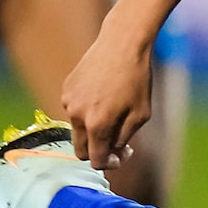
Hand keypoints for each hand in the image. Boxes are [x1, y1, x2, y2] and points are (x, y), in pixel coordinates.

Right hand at [62, 21, 156, 170]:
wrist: (122, 43)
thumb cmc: (137, 79)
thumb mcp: (141, 115)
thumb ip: (124, 138)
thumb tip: (112, 151)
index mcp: (97, 125)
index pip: (95, 160)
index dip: (109, 163)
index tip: (120, 156)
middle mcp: (77, 115)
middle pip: (81, 150)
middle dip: (97, 150)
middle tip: (116, 142)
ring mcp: (68, 101)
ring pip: (77, 128)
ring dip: (92, 128)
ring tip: (112, 109)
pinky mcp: (66, 88)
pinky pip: (74, 109)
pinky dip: (86, 110)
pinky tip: (102, 94)